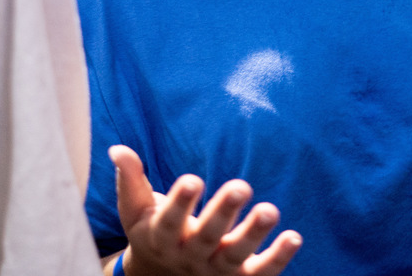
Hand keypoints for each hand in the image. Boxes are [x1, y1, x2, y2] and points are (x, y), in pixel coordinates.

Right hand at [110, 145, 301, 275]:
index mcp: (162, 237)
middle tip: (241, 186)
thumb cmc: (152, 233)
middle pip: (207, 236)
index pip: (169, 221)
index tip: (193, 179)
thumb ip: (130, 180)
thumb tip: (117, 149)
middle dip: (223, 212)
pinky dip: (278, 258)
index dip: (180, 202)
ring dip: (253, 234)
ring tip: (270, 209)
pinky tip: (294, 237)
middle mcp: (190, 256)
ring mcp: (216, 270)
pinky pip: (261, 272)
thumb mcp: (135, 211)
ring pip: (235, 255)